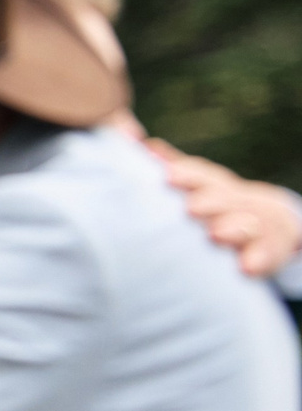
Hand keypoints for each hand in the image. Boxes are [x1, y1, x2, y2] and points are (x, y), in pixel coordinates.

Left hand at [150, 140, 301, 278]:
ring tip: (216, 234)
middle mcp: (239, 201)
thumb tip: (137, 143)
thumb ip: (172, 168)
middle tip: (191, 208)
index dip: (188, 174)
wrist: (271, 224)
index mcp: (216, 186)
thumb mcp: (199, 187)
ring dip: (235, 228)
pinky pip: (271, 251)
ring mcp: (259, 223)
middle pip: (228, 197)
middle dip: (211, 200)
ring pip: (252, 222)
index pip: (202, 176)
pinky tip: (248, 267)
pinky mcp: (274, 247)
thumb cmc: (219, 206)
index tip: (169, 176)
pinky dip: (261, 258)